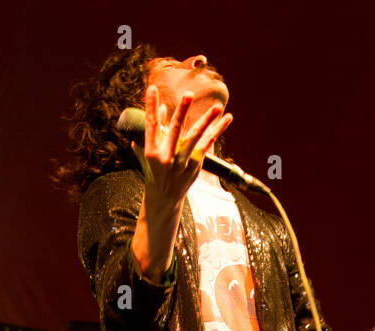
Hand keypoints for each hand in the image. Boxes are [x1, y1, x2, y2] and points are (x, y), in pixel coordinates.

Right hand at [132, 85, 231, 213]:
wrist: (164, 197)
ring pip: (195, 137)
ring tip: (217, 107)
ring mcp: (183, 162)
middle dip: (182, 111)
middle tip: (188, 94)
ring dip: (207, 120)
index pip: (150, 125)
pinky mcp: (195, 165)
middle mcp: (167, 157)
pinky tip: (226, 119)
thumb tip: (163, 107)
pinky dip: (217, 130)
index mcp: (151, 152)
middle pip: (175, 130)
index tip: (151, 88)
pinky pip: (207, 144)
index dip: (150, 106)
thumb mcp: (147, 152)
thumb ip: (155, 130)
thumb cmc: (154, 170)